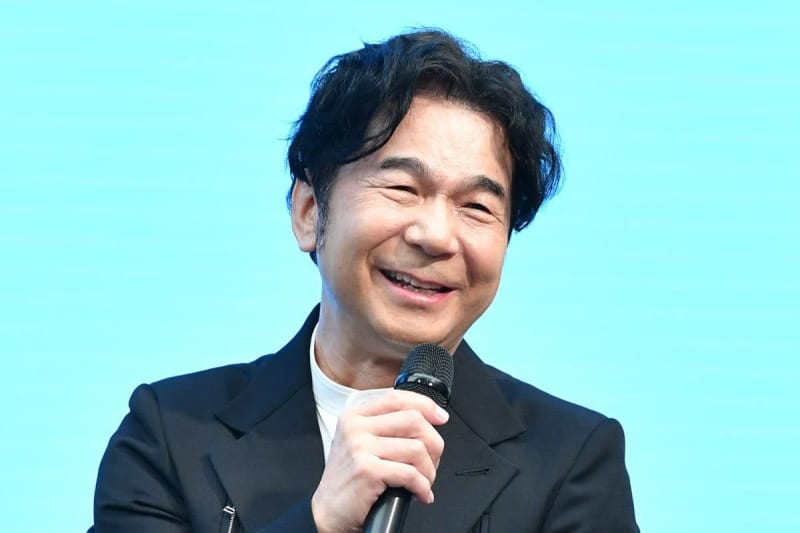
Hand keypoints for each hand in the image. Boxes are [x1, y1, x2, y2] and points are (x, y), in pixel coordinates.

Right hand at [310, 389, 448, 532]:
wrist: (328, 513)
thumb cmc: (350, 481)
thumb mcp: (359, 443)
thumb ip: (385, 427)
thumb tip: (427, 420)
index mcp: (354, 416)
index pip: (397, 398)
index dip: (425, 405)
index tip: (441, 418)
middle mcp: (355, 427)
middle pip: (413, 420)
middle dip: (433, 444)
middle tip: (432, 462)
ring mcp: (359, 447)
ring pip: (416, 449)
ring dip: (429, 471)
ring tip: (424, 482)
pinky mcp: (367, 470)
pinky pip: (410, 474)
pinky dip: (422, 487)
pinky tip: (420, 494)